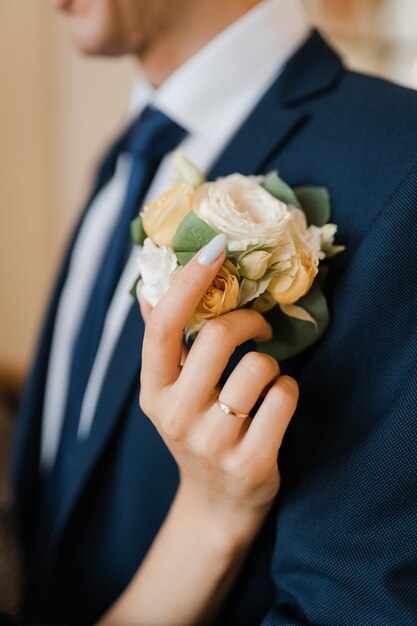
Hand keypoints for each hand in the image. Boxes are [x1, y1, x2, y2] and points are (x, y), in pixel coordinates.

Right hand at [139, 235, 298, 542]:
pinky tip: (276, 403)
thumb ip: (162, 345)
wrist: (217, 504)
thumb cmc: (197, 433)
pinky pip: (284, 396)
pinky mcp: (251, 461)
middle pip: (219, 337)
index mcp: (152, 392)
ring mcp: (213, 442)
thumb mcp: (170, 393)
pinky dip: (288, 390)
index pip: (162, 327)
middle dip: (249, 321)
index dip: (188, 282)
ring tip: (262, 381)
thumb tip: (148, 290)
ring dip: (271, 365)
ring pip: (259, 367)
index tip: (215, 249)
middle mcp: (176, 416)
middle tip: (259, 327)